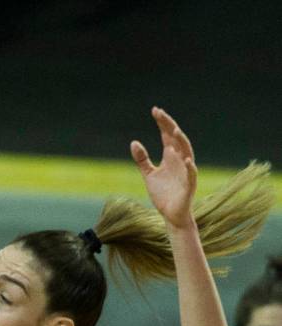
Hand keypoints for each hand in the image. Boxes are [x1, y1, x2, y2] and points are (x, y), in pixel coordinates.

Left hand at [130, 107, 196, 228]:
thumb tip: (134, 142)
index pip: (166, 135)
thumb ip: (142, 160)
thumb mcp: (148, 175)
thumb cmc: (163, 194)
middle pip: (176, 139)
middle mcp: (180, 160)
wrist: (171, 215)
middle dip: (169, 126)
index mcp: (170, 156)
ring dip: (181, 141)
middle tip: (160, 114)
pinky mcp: (189, 185)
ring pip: (186, 152)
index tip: (155, 110)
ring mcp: (186, 171)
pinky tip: (186, 159)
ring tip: (173, 130)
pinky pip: (191, 174)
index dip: (162, 123)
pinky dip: (190, 167)